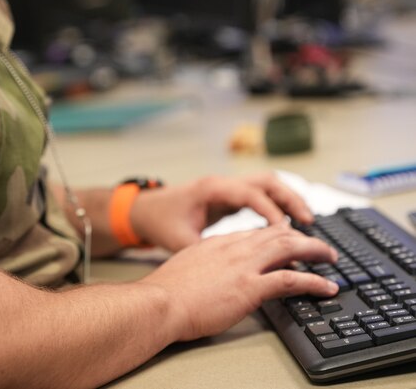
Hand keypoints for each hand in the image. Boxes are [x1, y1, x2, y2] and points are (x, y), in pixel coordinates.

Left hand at [131, 172, 313, 250]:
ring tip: (306, 224)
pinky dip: (275, 207)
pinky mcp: (227, 196)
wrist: (141, 211)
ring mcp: (226, 187)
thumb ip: (209, 250)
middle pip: (267, 182)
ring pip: (266, 186)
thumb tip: (235, 270)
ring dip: (287, 201)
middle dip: (291, 200)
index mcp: (211, 189)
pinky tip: (285, 227)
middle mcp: (222, 183)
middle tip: (310, 224)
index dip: (272, 211)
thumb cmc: (159, 223)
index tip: (289, 231)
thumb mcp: (180, 240)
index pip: (251, 194)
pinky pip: (259, 196)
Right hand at [139, 223, 338, 341]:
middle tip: (319, 247)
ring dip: (316, 252)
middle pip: (278, 234)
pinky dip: (314, 282)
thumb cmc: (167, 291)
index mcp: (218, 242)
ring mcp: (244, 265)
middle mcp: (234, 248)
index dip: (277, 235)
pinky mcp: (250, 286)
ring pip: (290, 248)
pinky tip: (327, 288)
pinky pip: (292, 279)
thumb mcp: (188, 267)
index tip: (289, 240)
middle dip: (303, 238)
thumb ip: (205, 265)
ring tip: (331, 258)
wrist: (160, 302)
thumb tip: (212, 274)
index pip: (256, 233)